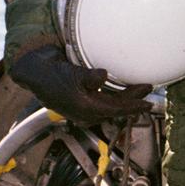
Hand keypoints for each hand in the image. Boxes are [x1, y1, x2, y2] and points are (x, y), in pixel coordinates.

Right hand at [10, 44, 151, 125]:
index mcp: (85, 109)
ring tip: (137, 90)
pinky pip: (102, 103)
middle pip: (116, 109)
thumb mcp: (72, 74)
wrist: (36, 73)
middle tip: (147, 90)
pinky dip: (113, 98)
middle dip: (132, 101)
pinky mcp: (80, 103)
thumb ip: (89, 77)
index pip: (117, 109)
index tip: (148, 104)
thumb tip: (102, 76)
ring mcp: (82, 110)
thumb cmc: (53, 74)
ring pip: (110, 107)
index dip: (134, 107)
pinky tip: (117, 91)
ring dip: (124, 100)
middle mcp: (85, 113)